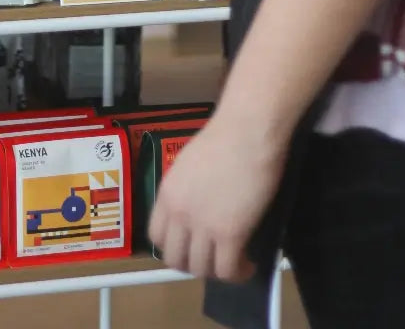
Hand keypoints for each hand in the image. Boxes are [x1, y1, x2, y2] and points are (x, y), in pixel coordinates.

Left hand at [149, 113, 286, 282]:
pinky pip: (228, 270)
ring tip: (234, 263)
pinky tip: (249, 265)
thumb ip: (186, 190)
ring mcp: (202, 226)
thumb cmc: (224, 138)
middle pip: (176, 259)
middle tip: (212, 260)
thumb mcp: (189, 165)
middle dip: (194, 265)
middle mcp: (179, 213)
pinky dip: (238, 273)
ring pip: (201, 269)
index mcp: (167, 194)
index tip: (190, 247)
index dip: (173, 248)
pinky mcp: (230, 234)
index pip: (156, 237)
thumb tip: (196, 208)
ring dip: (217, 271)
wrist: (247, 131)